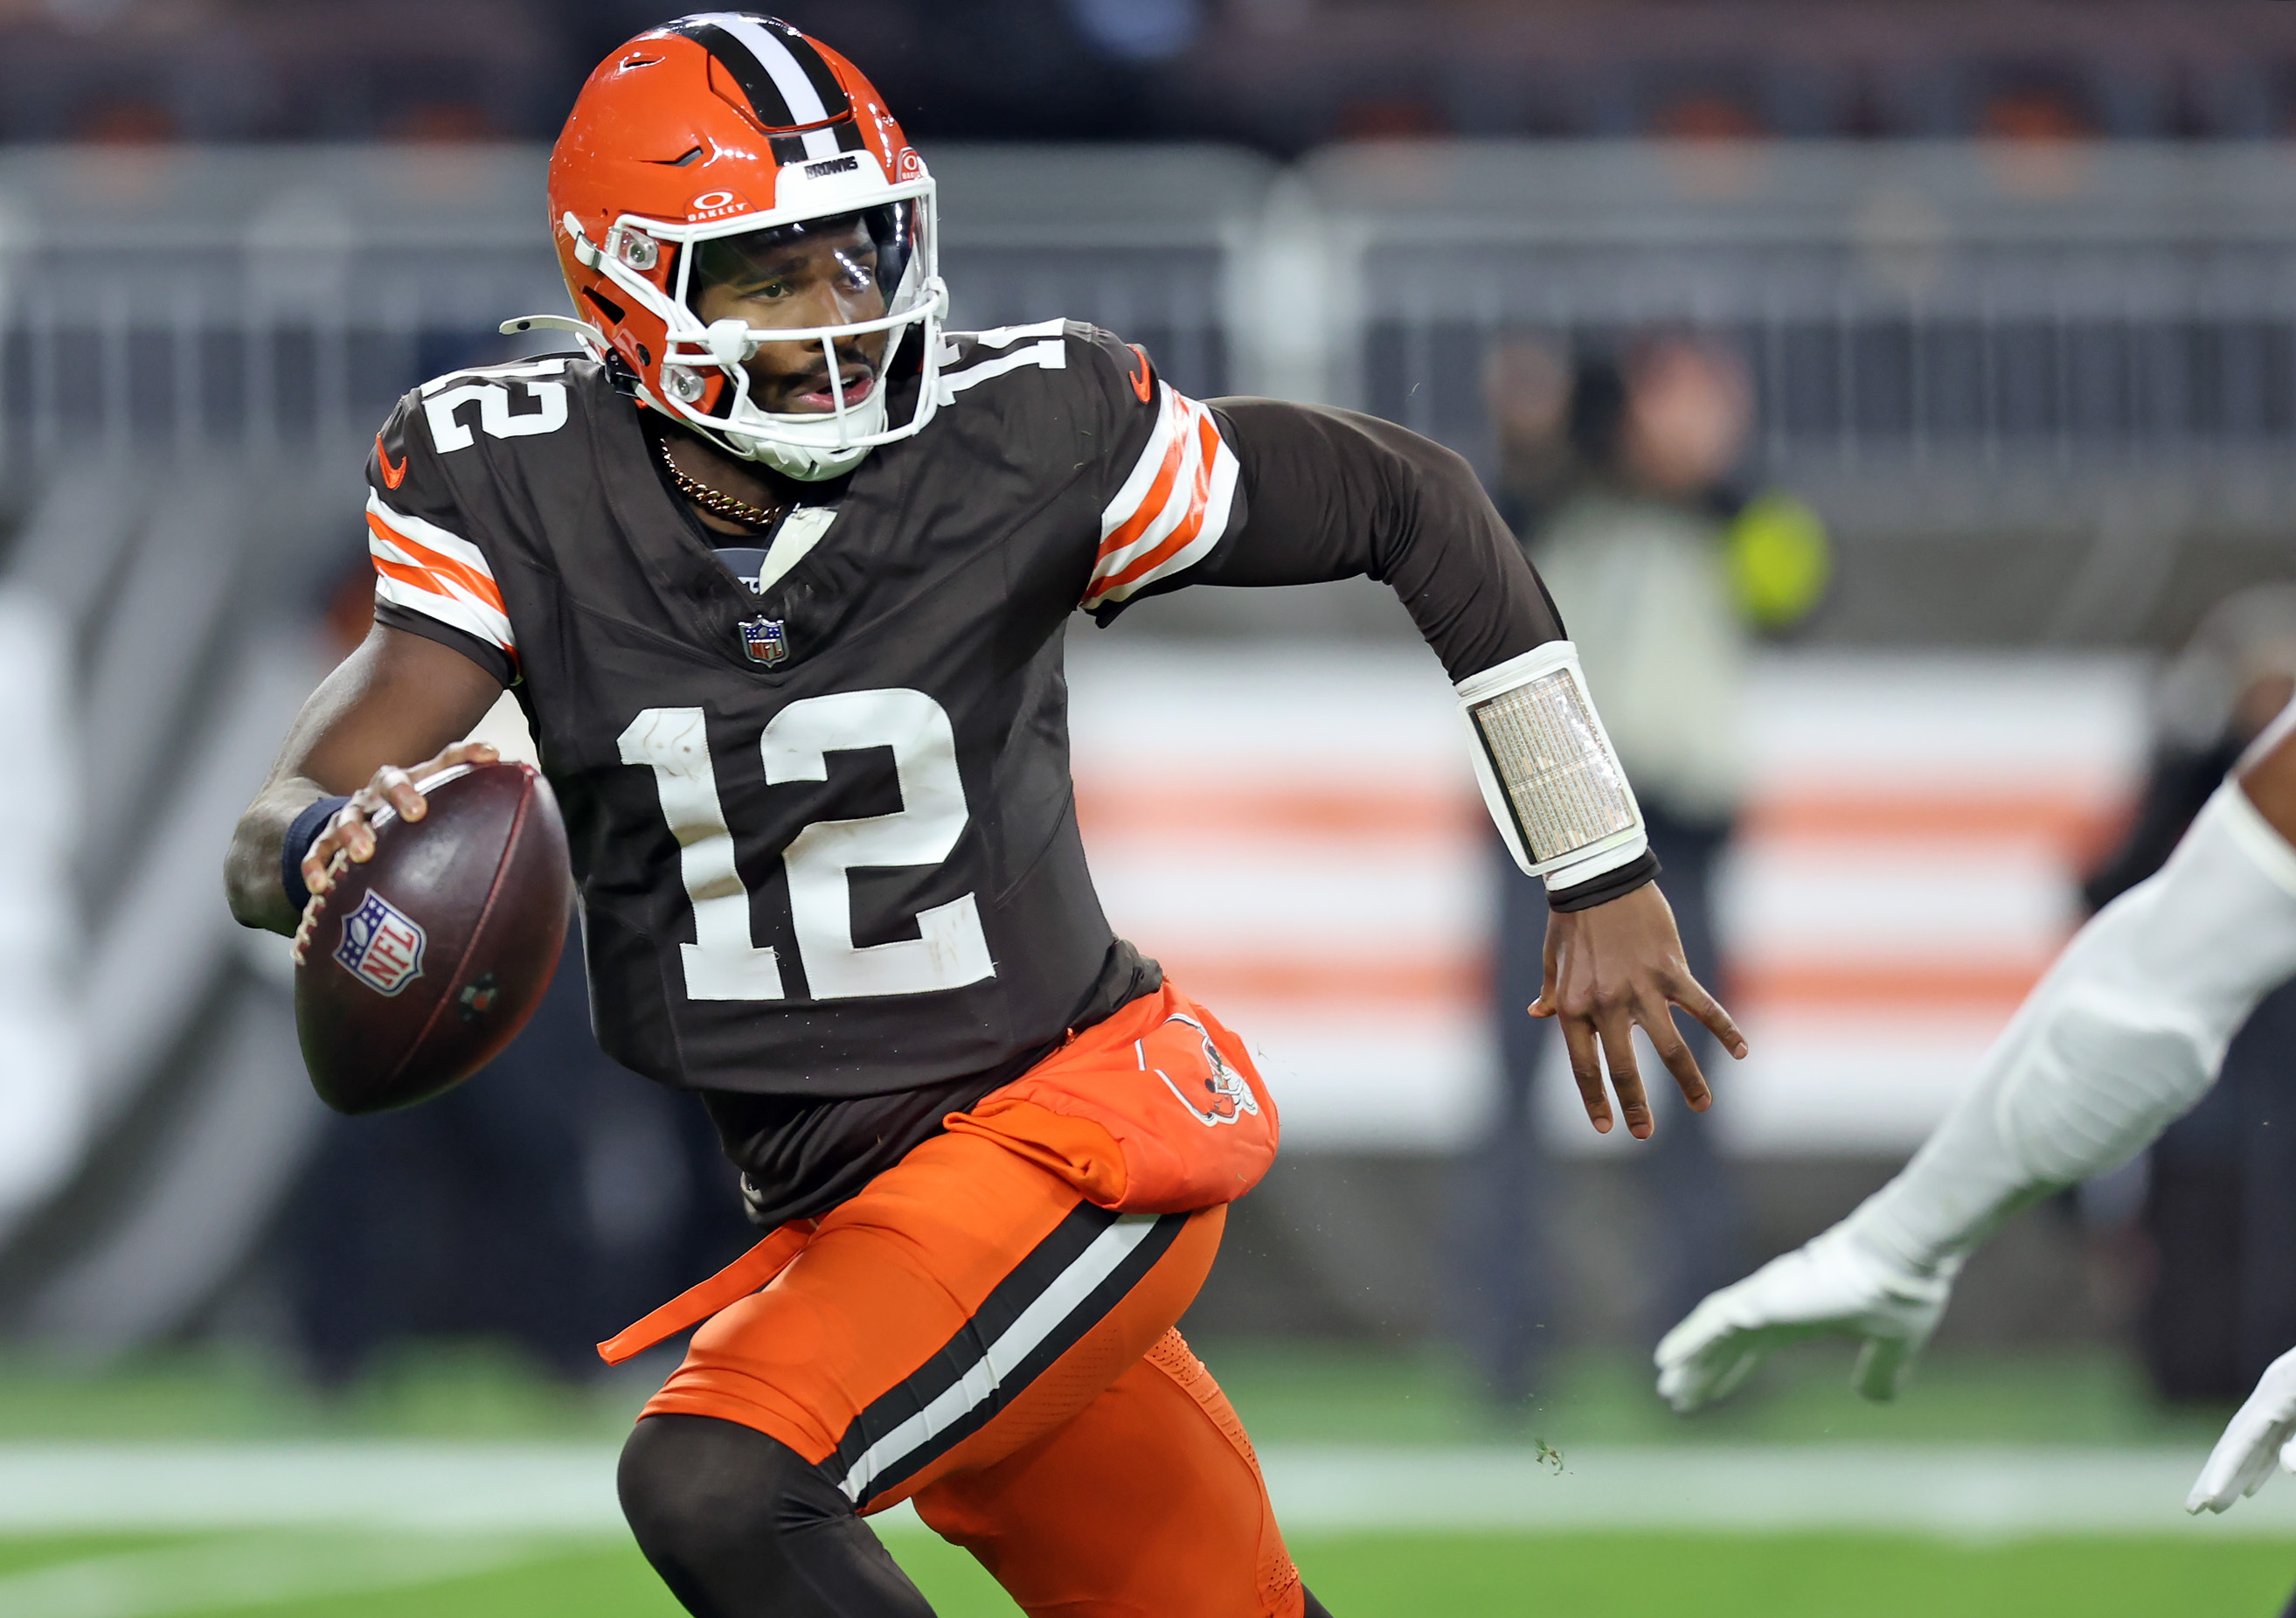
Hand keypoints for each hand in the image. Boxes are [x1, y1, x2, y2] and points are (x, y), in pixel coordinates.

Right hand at [289, 741, 498, 964]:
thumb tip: (553, 865)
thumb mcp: (446, 829)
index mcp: (416, 784)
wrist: (345, 833)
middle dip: (403, 792)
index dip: (467, 754)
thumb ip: (487, 835)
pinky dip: (315, 867)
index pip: (443, 761)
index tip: (493, 754)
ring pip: (348, 817)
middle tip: (416, 812)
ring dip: (355, 832)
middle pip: (391, 779)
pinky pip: (315, 855)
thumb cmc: (413, 835)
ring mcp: (350, 816)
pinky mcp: (323, 845)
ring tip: (363, 851)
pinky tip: (319, 886)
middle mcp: (381, 794)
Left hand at [1532, 881, 1745, 1137]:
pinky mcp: (1672, 971)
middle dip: (1636, 1105)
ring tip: (1702, 1106)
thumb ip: (1552, 993)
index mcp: (1574, 1006)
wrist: (1598, 876)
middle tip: (1644, 1133)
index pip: (1584, 1066)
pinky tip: (1741, 1050)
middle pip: (1625, 1068)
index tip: (1604, 1128)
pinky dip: (1725, 1029)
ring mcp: (1642, 989)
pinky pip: (1702, 1007)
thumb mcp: (1553, 959)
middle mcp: (1606, 1004)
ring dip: (1689, 1081)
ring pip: (1670, 1048)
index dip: (1594, 1099)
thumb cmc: (1573, 919)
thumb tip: (1539, 1014)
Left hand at [1653, 1223, 1955, 1412]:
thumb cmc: (1901, 1292)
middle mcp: (1777, 1304)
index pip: (1756, 1347)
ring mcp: (1765, 1298)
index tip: (1711, 1392)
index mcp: (1804, 1314)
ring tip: (1666, 1385)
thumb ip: (1881, 1369)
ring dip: (1690, 1360)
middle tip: (1676, 1396)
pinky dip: (1688, 1340)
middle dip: (1704, 1370)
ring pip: (1714, 1333)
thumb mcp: (1893, 1344)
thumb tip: (1875, 1398)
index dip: (1732, 1369)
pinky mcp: (1762, 1298)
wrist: (1902, 1259)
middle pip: (1727, 1343)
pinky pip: (1714, 1322)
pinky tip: (1665, 1359)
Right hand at [2187, 1345, 2295, 1513]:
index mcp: (2275, 1398)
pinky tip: (2250, 1492)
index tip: (2208, 1501)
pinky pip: (2268, 1446)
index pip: (2242, 1442)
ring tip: (2213, 1508)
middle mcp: (2268, 1402)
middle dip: (2213, 1476)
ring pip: (2248, 1447)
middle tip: (2192, 1509)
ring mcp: (2278, 1406)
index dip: (2224, 1471)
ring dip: (2232, 1478)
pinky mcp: (2291, 1411)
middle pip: (2233, 1443)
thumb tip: (2287, 1468)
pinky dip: (2257, 1469)